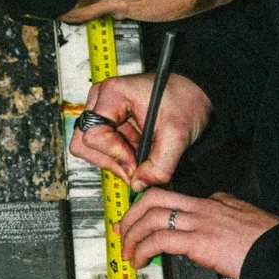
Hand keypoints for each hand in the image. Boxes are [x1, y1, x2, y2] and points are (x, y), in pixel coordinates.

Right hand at [70, 72, 211, 189]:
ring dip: (115, 161)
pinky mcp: (107, 122)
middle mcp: (101, 99)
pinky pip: (101, 149)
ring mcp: (102, 111)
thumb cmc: (185, 100)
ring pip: (90, 150)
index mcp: (113, 93)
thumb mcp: (178, 135)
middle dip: (111, 162)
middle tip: (136, 168)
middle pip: (85, 144)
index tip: (136, 164)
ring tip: (141, 158)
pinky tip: (139, 152)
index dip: (114, 155)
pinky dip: (119, 158)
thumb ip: (160, 166)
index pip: (94, 135)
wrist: (193, 93)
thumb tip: (138, 185)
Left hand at [117, 188, 278, 278]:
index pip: (175, 199)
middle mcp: (205, 206)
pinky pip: (159, 240)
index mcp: (216, 202)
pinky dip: (143, 249)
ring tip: (129, 253)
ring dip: (133, 236)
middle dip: (133, 215)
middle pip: (155, 199)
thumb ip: (229, 216)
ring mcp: (200, 221)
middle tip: (123, 231)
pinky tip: (141, 261)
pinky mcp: (198, 240)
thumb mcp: (247, 221)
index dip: (152, 213)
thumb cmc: (270, 244)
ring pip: (151, 217)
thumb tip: (215, 221)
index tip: (144, 226)